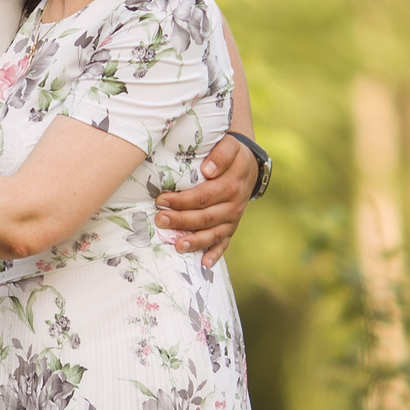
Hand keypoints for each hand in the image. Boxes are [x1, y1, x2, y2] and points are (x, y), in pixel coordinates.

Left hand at [154, 135, 254, 267]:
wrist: (249, 165)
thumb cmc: (233, 154)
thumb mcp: (230, 146)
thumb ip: (221, 154)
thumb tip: (207, 170)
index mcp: (231, 185)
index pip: (203, 196)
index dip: (182, 200)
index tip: (161, 200)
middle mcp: (233, 205)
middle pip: (205, 217)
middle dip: (180, 220)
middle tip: (159, 220)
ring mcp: (233, 219)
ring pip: (213, 233)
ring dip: (195, 241)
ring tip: (177, 245)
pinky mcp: (232, 227)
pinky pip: (224, 243)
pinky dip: (215, 254)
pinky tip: (203, 263)